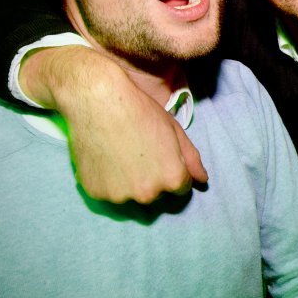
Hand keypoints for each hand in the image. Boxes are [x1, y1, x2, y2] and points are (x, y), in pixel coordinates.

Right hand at [21, 46, 207, 203]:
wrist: (99, 100)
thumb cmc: (141, 111)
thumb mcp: (175, 131)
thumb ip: (191, 159)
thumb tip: (202, 181)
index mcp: (172, 179)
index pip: (181, 188)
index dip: (172, 171)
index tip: (160, 156)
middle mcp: (148, 194)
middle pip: (155, 195)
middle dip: (152, 180)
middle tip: (138, 154)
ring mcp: (120, 196)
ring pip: (130, 197)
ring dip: (128, 184)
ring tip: (119, 156)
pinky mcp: (95, 194)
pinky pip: (106, 193)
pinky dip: (106, 182)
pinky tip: (103, 159)